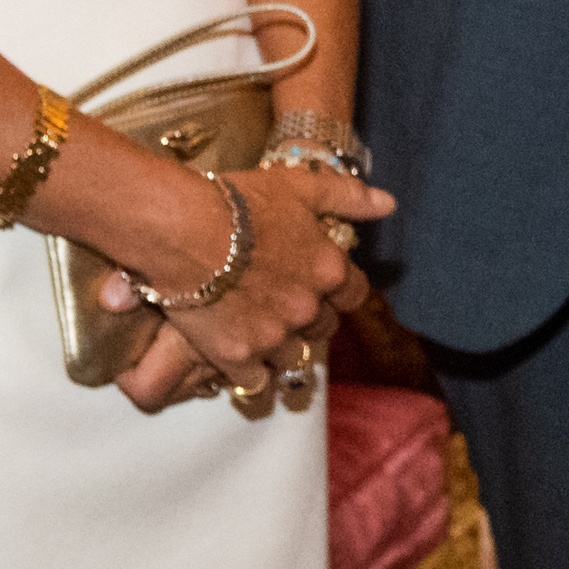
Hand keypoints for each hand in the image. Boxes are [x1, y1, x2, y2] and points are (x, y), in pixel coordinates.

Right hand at [102, 160, 390, 415]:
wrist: (181, 229)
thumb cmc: (238, 202)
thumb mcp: (298, 186)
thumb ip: (347, 196)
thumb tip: (387, 203)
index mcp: (328, 269)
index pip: (354, 293)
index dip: (338, 289)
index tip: (319, 283)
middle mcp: (307, 309)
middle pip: (323, 328)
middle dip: (307, 317)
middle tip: (278, 300)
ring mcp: (274, 337)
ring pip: (292, 357)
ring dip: (279, 346)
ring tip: (255, 328)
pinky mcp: (238, 357)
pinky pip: (256, 381)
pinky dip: (249, 371)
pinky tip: (235, 355)